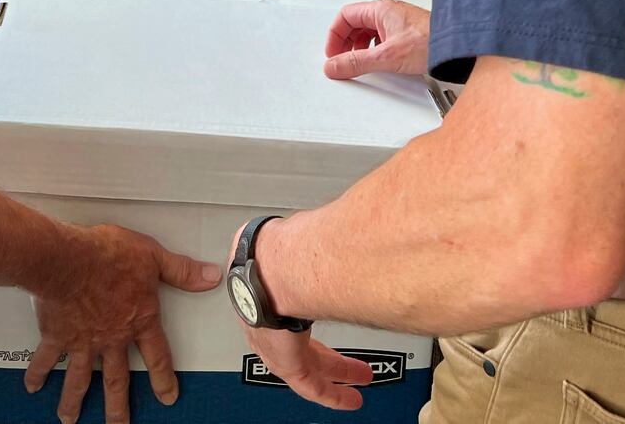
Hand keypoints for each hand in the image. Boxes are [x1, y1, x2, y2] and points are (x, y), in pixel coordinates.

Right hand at [27, 225, 219, 423]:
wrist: (67, 259)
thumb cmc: (107, 256)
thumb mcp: (152, 257)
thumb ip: (181, 271)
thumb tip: (210, 276)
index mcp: (137, 320)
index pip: (157, 356)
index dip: (163, 378)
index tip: (167, 397)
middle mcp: (110, 337)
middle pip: (117, 379)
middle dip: (118, 406)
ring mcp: (82, 340)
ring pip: (81, 379)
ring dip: (75, 401)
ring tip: (70, 419)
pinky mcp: (56, 335)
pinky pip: (47, 359)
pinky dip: (39, 373)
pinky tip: (34, 386)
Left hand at [226, 221, 371, 410]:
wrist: (270, 264)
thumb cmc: (279, 249)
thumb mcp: (296, 245)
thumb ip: (314, 243)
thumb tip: (331, 224)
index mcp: (268, 293)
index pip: (289, 315)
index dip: (307, 322)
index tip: (319, 323)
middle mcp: (266, 322)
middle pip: (301, 346)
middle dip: (328, 355)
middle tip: (348, 361)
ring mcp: (273, 344)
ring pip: (309, 368)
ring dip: (336, 375)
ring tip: (357, 383)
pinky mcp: (286, 362)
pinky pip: (311, 386)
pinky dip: (332, 394)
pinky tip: (349, 398)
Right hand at [324, 0, 431, 78]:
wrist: (457, 47)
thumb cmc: (430, 41)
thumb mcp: (386, 56)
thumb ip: (357, 62)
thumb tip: (334, 66)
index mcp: (380, 10)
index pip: (346, 16)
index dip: (335, 35)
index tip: (333, 53)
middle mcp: (388, 12)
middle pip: (356, 23)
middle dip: (345, 42)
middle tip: (342, 59)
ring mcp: (398, 23)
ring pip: (369, 32)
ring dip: (360, 47)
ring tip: (358, 62)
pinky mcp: (407, 34)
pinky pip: (382, 38)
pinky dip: (374, 50)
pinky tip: (378, 62)